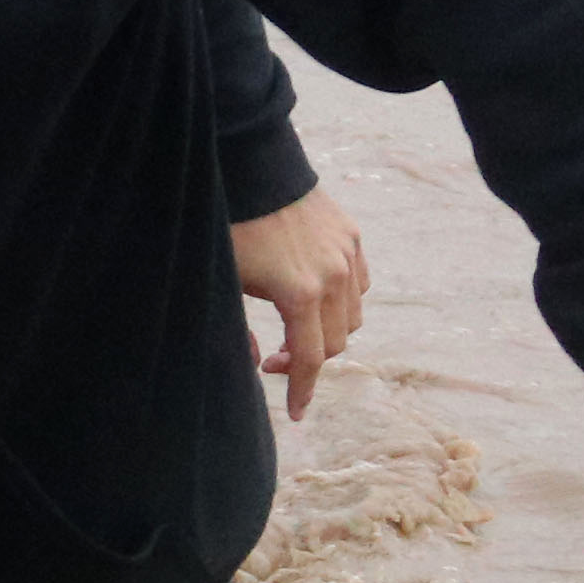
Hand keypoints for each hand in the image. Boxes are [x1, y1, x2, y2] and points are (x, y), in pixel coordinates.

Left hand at [231, 189, 370, 419]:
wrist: (249, 169)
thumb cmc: (226, 229)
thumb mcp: (224, 286)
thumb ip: (241, 331)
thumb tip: (259, 362)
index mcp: (300, 293)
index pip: (309, 358)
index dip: (301, 390)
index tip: (296, 413)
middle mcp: (333, 276)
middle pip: (334, 342)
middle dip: (307, 361)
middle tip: (274, 361)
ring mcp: (347, 254)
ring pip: (353, 314)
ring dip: (327, 332)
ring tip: (293, 330)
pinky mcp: (351, 235)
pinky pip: (359, 283)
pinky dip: (342, 301)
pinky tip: (313, 298)